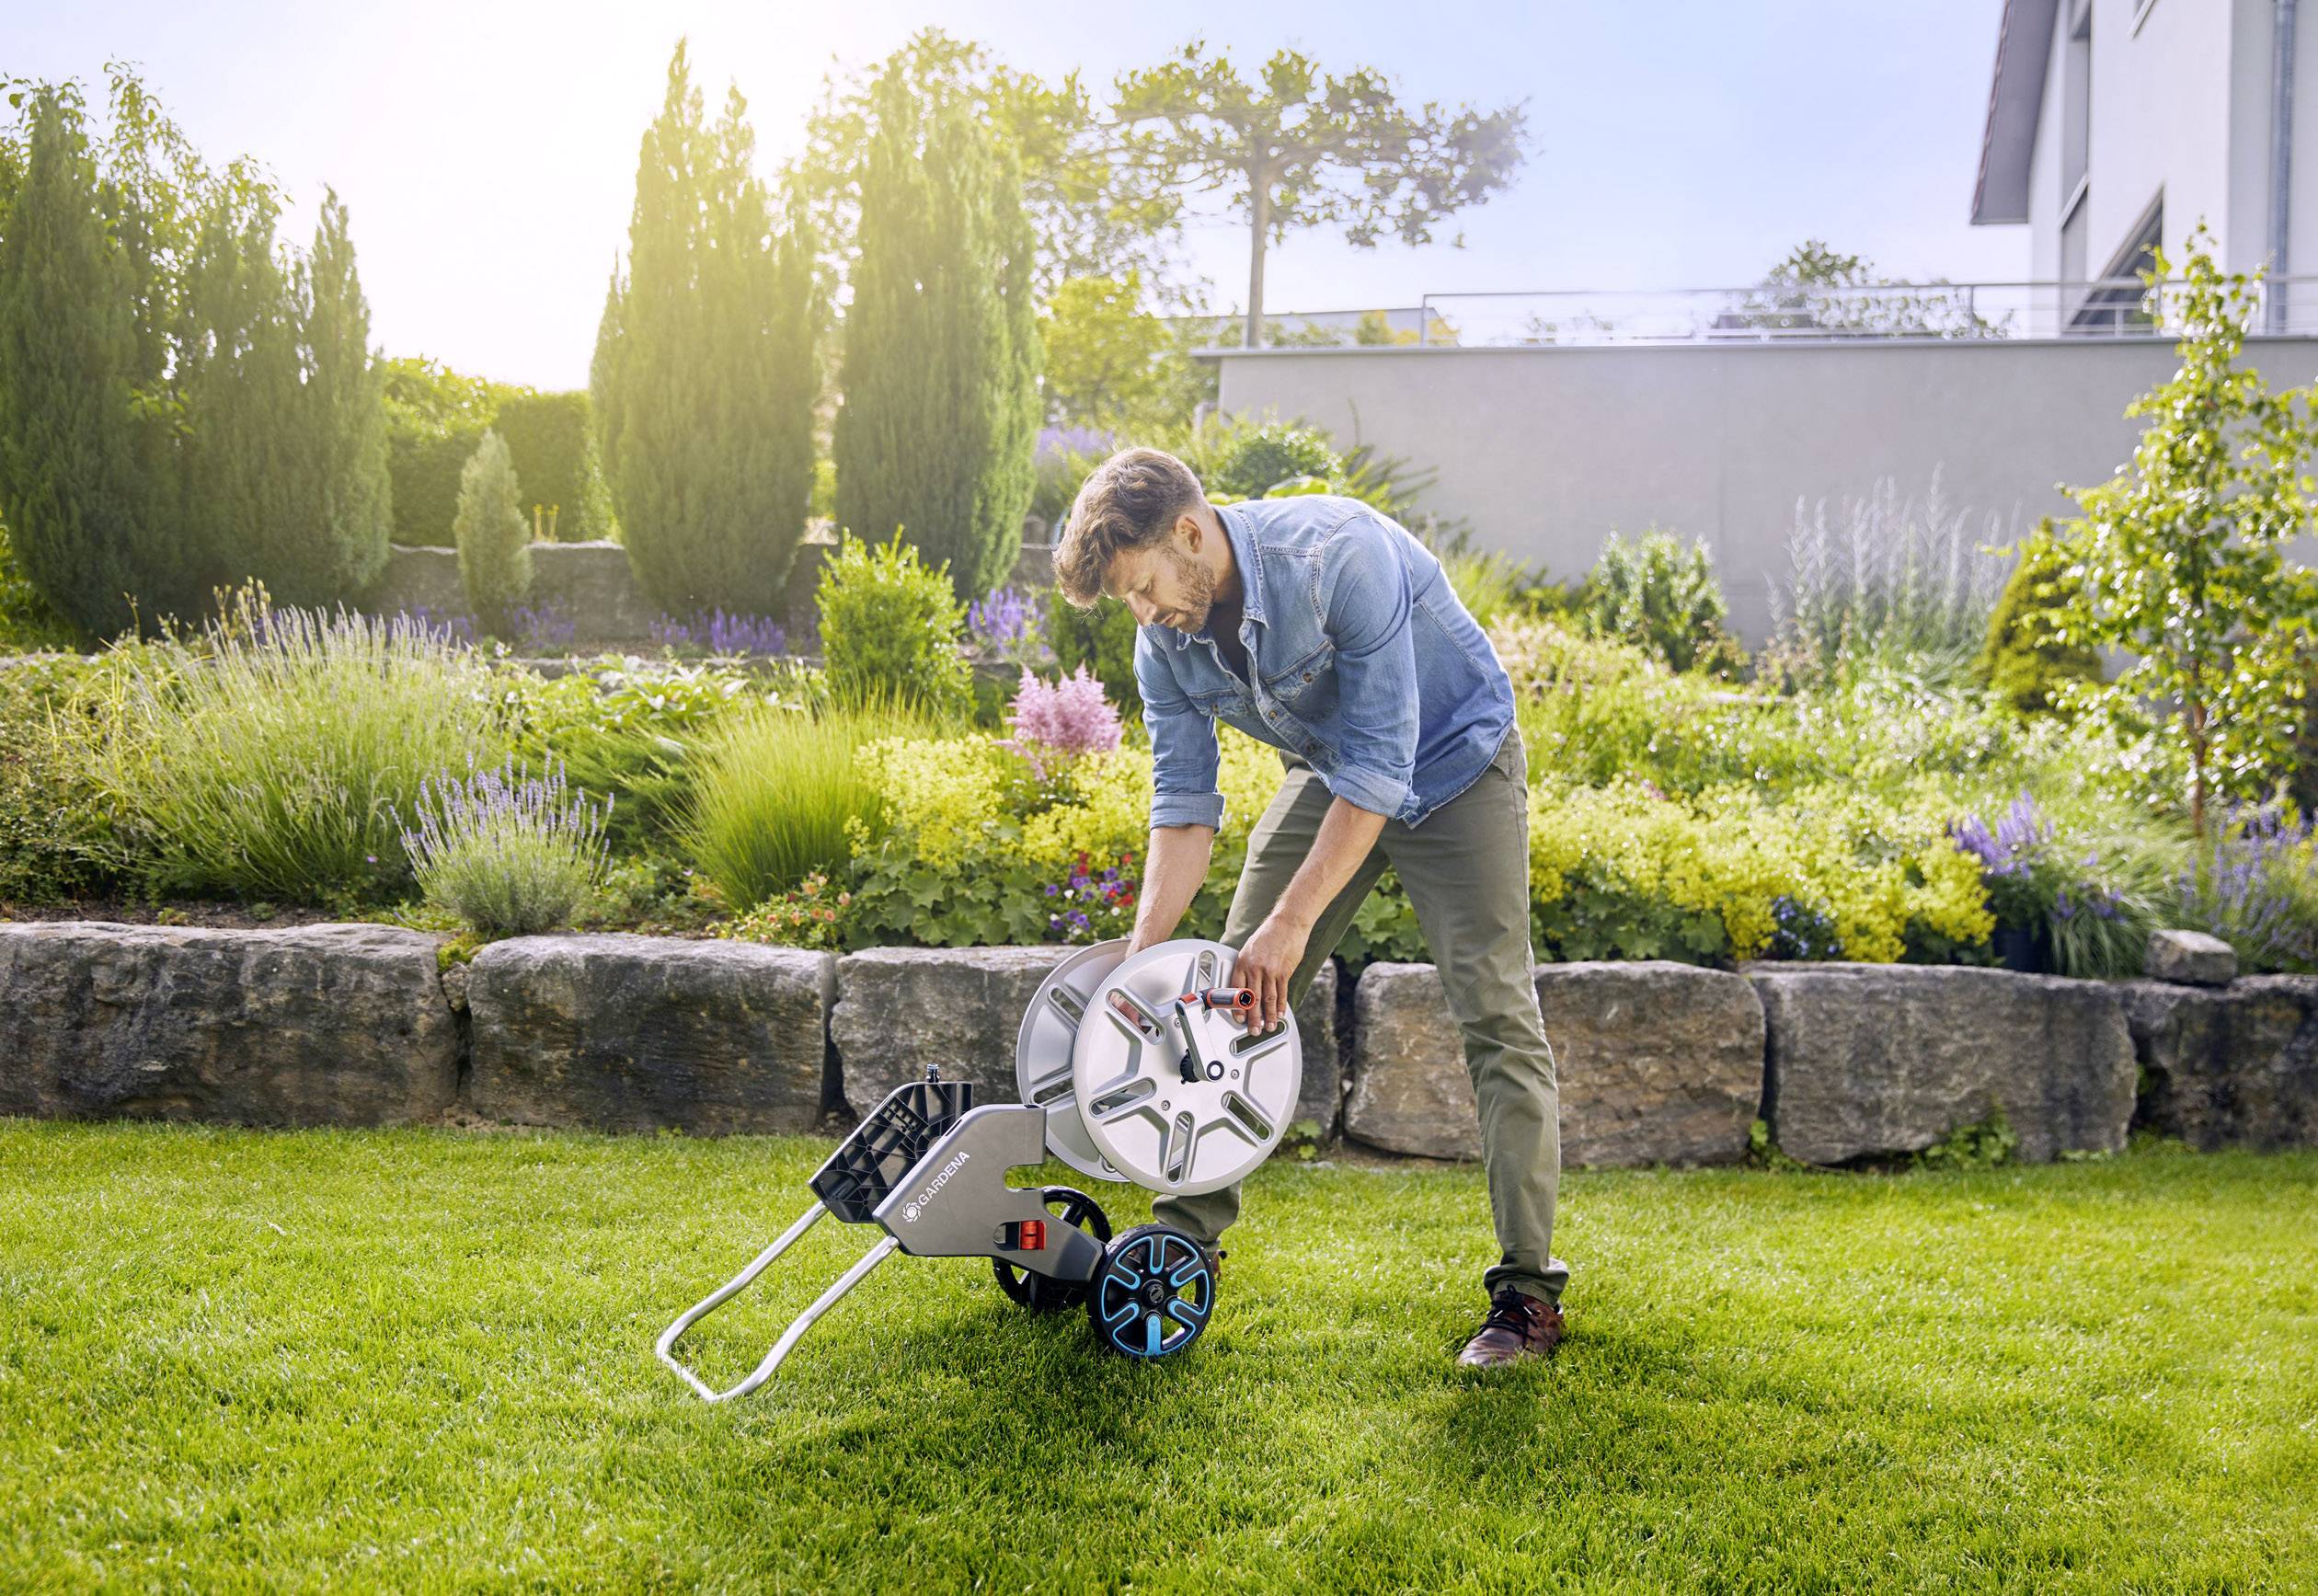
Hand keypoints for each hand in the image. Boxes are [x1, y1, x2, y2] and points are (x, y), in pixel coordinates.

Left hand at [1230, 913, 1308, 1035]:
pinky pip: (1281, 993)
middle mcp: (1255, 968)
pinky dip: (1280, 1006)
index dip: (1237, 1007)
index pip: (1237, 990)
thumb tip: (1244, 987)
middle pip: (1252, 999)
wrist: (1287, 924)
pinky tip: (1279, 1014)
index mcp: (1243, 962)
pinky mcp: (1284, 971)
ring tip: (1269, 1027)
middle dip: (1253, 1018)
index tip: (1239, 1018)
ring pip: (1268, 999)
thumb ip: (1246, 968)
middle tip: (1253, 1030)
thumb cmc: (1268, 935)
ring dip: (1268, 1016)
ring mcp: (1270, 970)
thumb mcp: (1249, 949)